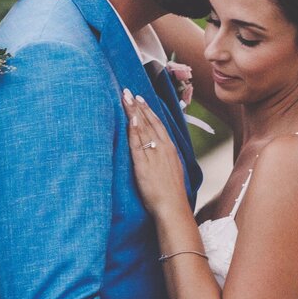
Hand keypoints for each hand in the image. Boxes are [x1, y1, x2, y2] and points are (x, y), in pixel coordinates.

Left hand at [124, 89, 187, 217]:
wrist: (172, 206)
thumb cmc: (171, 193)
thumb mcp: (172, 170)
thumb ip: (164, 158)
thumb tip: (158, 152)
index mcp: (170, 149)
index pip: (158, 124)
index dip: (148, 111)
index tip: (140, 99)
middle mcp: (163, 148)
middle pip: (148, 122)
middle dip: (138, 106)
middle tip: (128, 92)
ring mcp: (154, 155)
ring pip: (142, 129)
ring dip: (133, 113)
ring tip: (125, 98)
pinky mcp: (144, 165)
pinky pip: (137, 144)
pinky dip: (134, 131)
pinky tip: (130, 119)